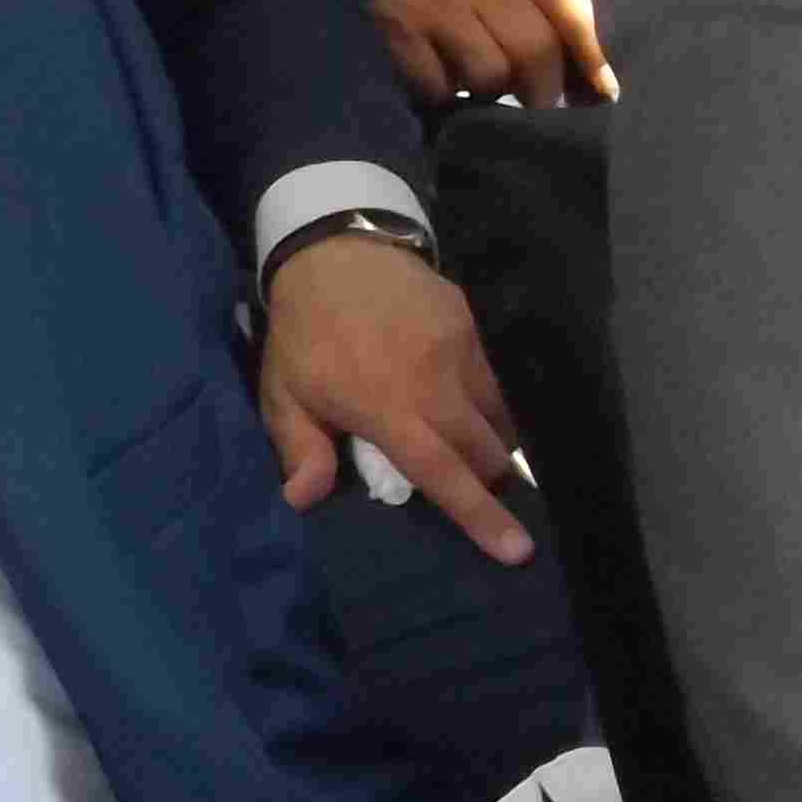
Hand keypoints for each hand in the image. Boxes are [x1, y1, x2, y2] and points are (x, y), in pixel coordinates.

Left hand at [255, 237, 532, 561]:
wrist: (330, 249)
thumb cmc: (303, 332)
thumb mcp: (283, 393)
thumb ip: (299, 449)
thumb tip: (304, 500)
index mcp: (389, 408)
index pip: (445, 474)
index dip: (481, 516)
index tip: (518, 551)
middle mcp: (437, 382)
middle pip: (489, 451)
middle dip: (491, 480)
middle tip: (483, 492)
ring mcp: (462, 347)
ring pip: (502, 414)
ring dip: (496, 440)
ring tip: (482, 451)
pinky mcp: (472, 322)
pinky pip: (499, 376)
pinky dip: (494, 400)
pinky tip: (476, 405)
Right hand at [369, 0, 615, 106]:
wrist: (373, 0)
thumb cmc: (459, 18)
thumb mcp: (509, 11)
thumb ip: (556, 36)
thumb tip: (603, 90)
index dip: (591, 49)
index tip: (604, 93)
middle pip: (533, 46)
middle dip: (541, 92)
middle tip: (532, 111)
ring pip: (489, 73)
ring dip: (486, 96)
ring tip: (473, 91)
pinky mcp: (397, 29)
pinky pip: (440, 87)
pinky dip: (442, 100)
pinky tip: (437, 89)